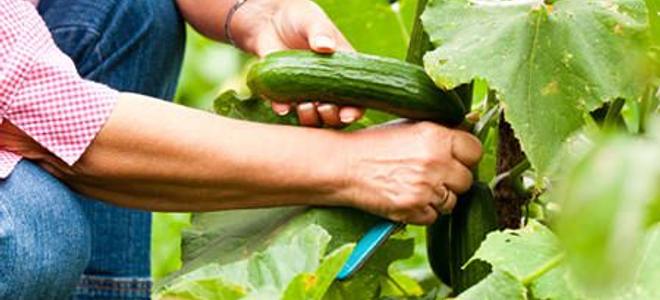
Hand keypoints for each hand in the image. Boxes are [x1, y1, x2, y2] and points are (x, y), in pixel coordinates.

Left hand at [231, 0, 363, 126]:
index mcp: (343, 71)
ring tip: (303, 106)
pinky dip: (284, 109)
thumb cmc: (299, 18)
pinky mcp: (285, 93)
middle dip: (331, 117)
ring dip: (310, 119)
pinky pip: (286, 108)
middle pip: (336, 115)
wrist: (268, 19)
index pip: (356, 98)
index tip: (346, 114)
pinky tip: (282, 105)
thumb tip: (325, 46)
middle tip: (323, 108)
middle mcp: (328, 87)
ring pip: (313, 118)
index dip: (355, 110)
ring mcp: (306, 92)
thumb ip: (320, 32)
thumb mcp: (312, 20)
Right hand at [342, 122, 482, 224]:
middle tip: (431, 175)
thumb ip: (440, 132)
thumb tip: (472, 124)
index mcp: (436, 136)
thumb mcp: (408, 127)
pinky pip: (433, 217)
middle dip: (452, 179)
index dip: (465, 156)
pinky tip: (405, 197)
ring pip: (451, 202)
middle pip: (466, 180)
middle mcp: (435, 162)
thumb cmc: (373, 144)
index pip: (474, 150)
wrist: (342, 165)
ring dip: (438, 198)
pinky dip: (422, 212)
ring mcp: (426, 188)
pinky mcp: (413, 209)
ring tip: (414, 185)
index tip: (456, 158)